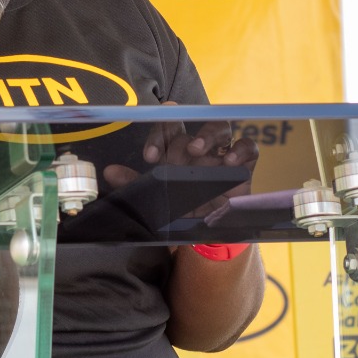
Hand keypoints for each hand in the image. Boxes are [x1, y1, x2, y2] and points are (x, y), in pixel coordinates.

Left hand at [103, 105, 258, 215]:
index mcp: (177, 149)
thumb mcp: (157, 198)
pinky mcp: (243, 166)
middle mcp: (199, 148)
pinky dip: (241, 149)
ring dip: (207, 134)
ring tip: (197, 150)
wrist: (208, 233)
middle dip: (180, 140)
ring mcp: (222, 154)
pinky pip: (248, 146)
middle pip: (193, 124)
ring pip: (220, 127)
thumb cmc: (182, 208)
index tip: (149, 157)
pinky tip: (230, 162)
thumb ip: (134, 184)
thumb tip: (109, 171)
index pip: (168, 128)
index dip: (159, 135)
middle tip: (172, 160)